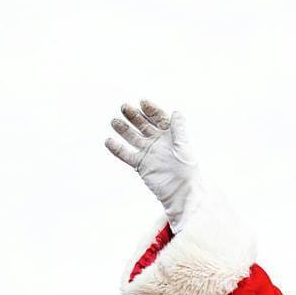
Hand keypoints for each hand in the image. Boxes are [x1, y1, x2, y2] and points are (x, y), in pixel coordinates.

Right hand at [105, 100, 205, 231]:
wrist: (181, 193)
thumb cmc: (187, 170)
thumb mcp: (183, 147)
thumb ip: (179, 129)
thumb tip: (176, 112)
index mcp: (171, 136)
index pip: (159, 118)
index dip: (151, 110)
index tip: (142, 102)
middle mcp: (158, 142)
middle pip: (143, 125)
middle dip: (134, 116)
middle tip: (124, 107)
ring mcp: (149, 153)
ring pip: (133, 138)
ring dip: (123, 129)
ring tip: (114, 121)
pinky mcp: (140, 165)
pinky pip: (126, 154)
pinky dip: (117, 149)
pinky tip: (109, 141)